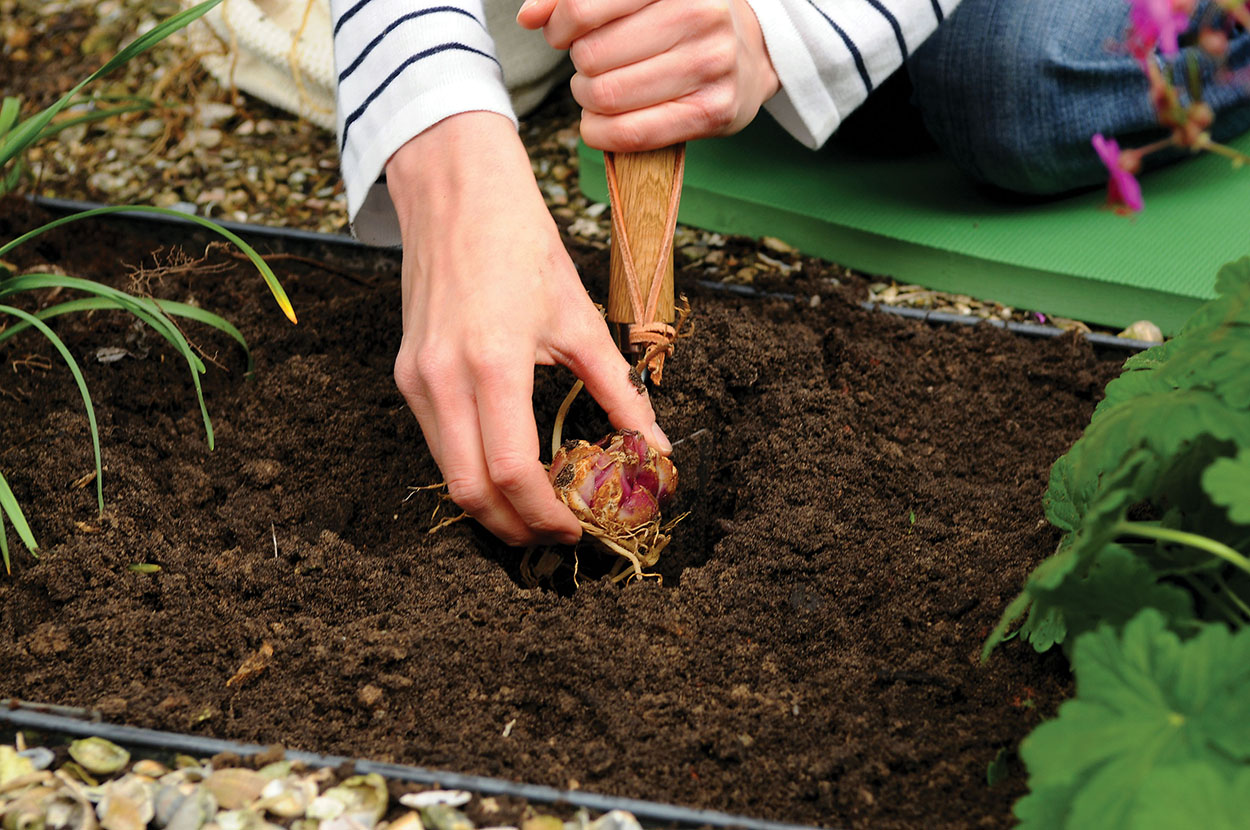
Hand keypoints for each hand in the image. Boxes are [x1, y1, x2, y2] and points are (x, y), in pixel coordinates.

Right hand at [386, 112, 669, 546]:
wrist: (458, 191)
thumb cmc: (522, 245)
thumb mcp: (581, 321)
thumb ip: (620, 392)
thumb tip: (656, 447)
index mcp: (493, 364)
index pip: (512, 474)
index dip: (545, 515)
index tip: (577, 528)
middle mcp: (443, 379)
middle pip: (469, 492)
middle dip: (514, 528)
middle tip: (556, 534)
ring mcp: (417, 378)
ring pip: (447, 473)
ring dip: (492, 503)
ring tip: (539, 505)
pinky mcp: (406, 373)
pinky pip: (437, 442)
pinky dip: (472, 468)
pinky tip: (509, 465)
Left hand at [517, 0, 778, 150]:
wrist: (752, 53)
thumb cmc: (679, 18)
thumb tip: (529, 18)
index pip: (584, 6)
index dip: (559, 24)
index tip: (562, 32)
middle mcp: (699, 13)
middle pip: (592, 55)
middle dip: (578, 66)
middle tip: (590, 66)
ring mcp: (710, 63)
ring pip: (608, 95)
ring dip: (587, 100)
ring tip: (597, 91)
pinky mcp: (713, 110)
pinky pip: (633, 132)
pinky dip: (600, 133)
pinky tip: (598, 124)